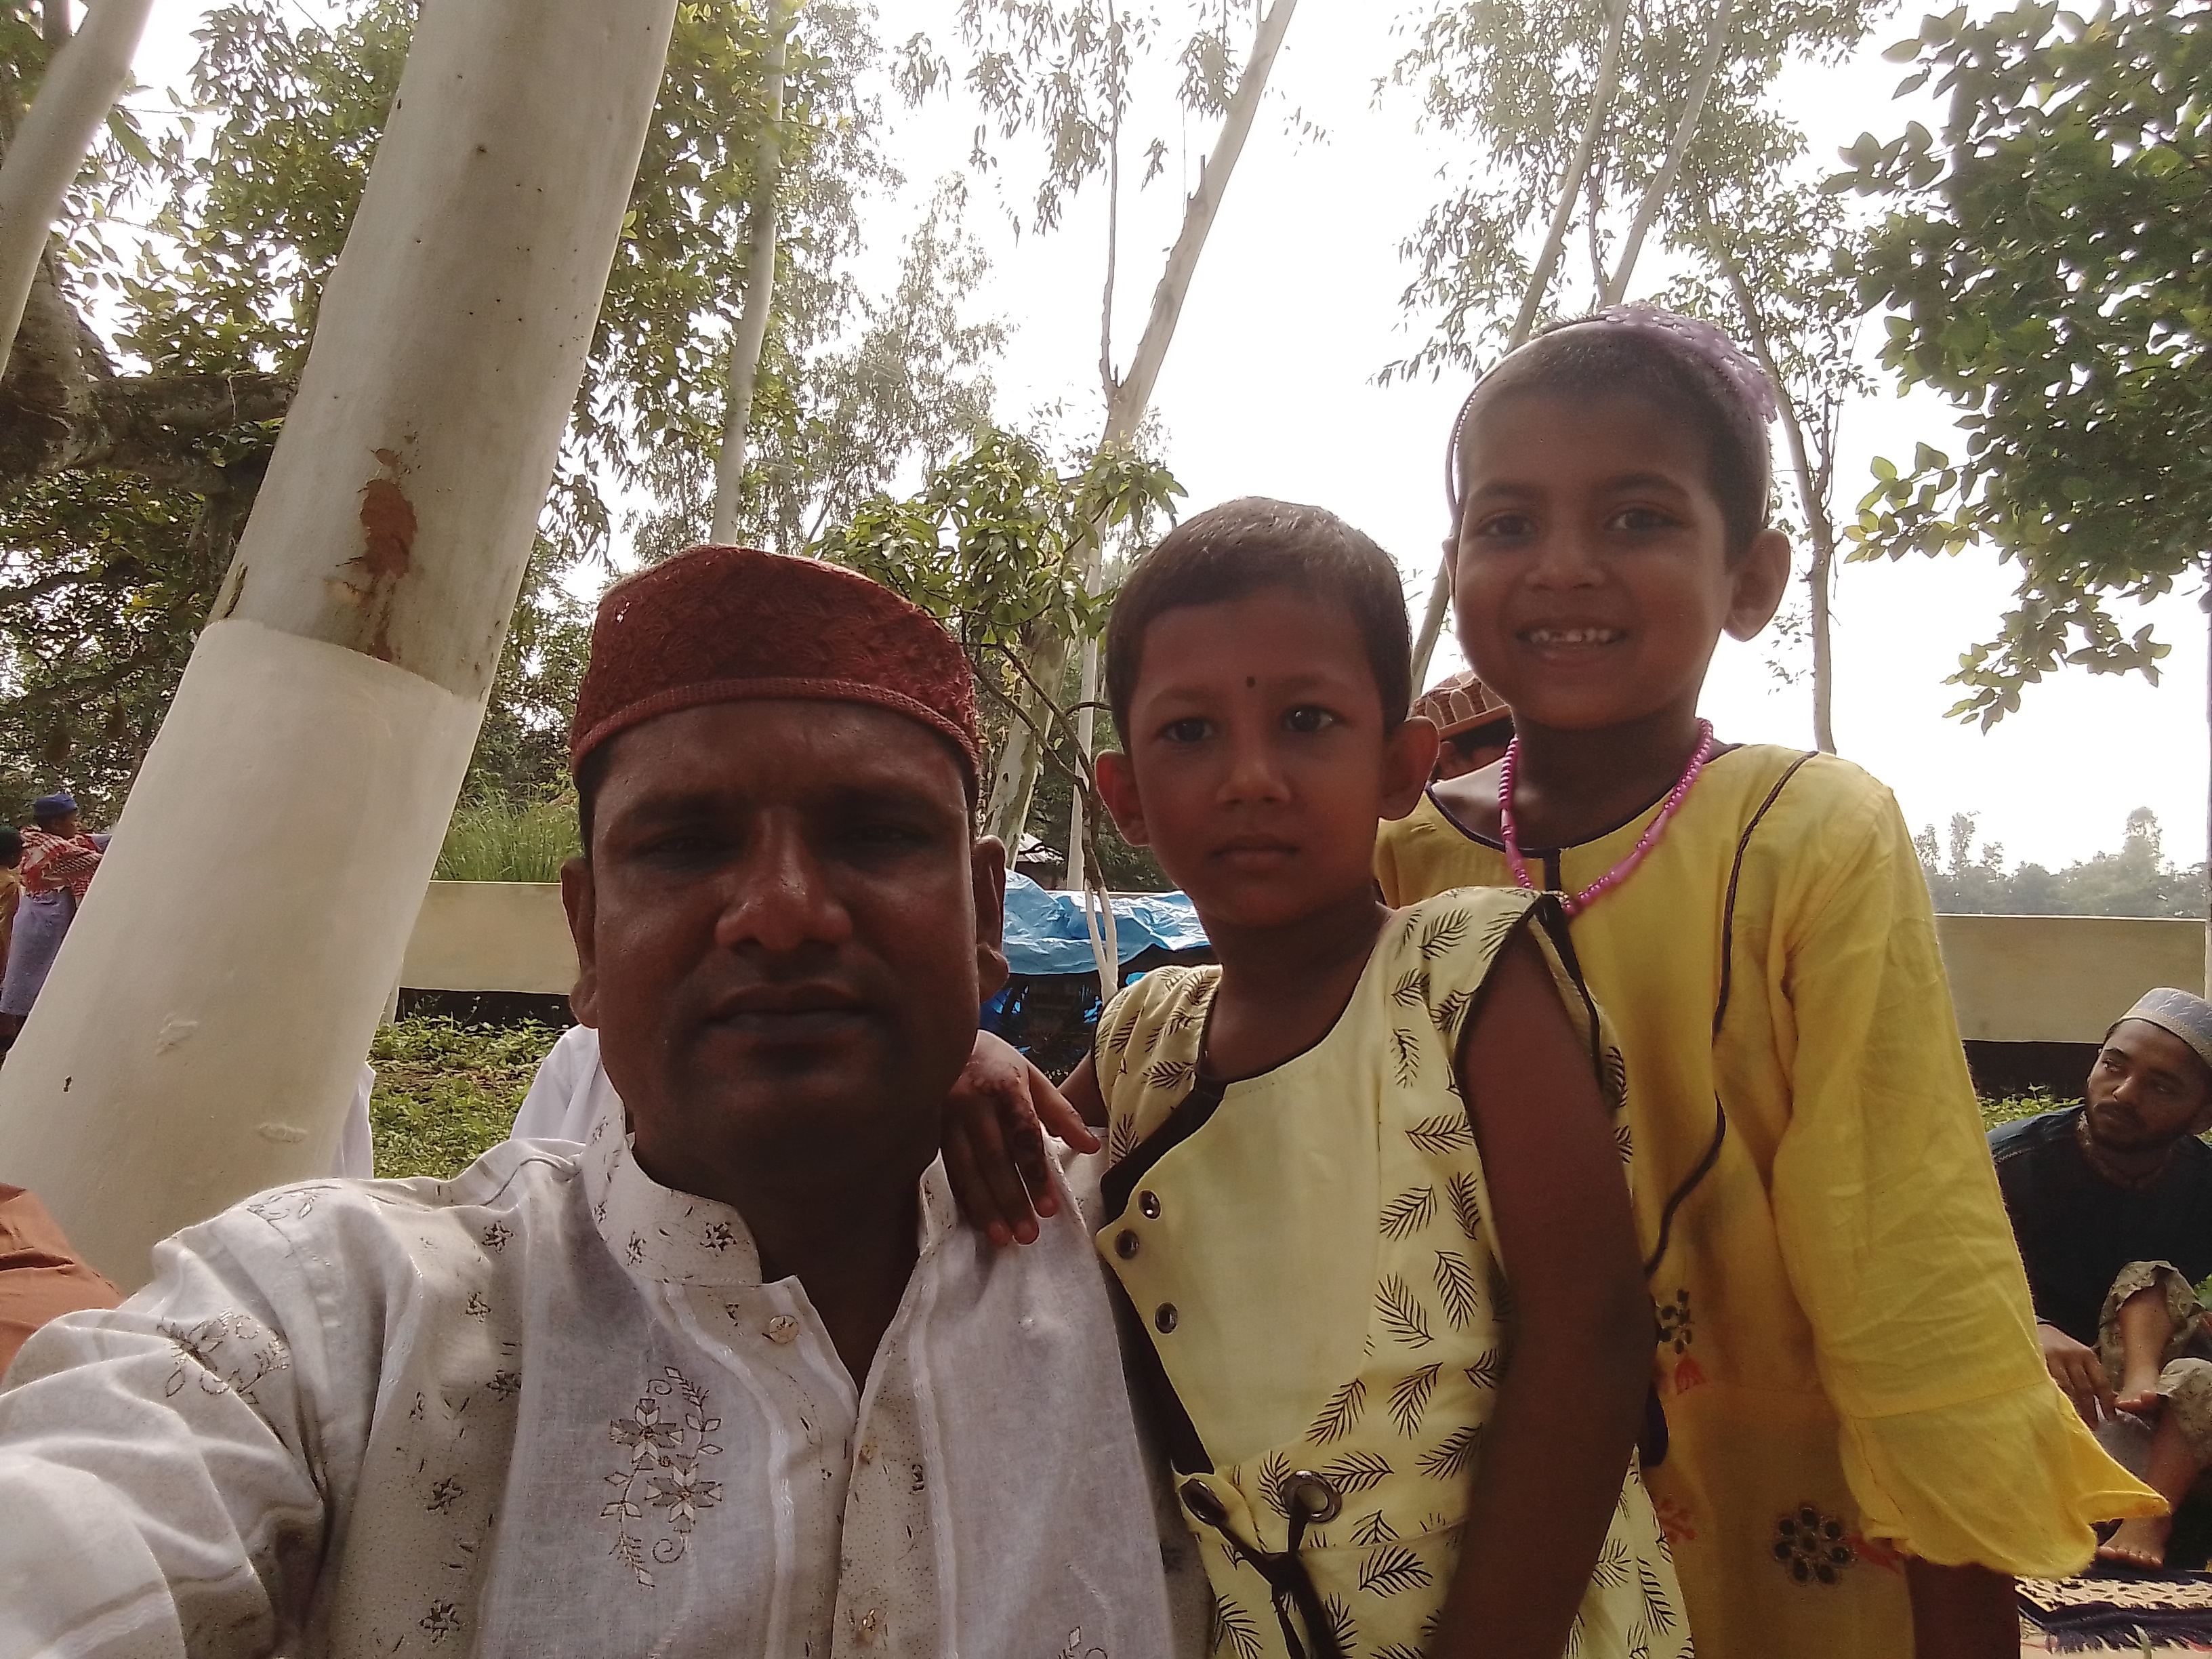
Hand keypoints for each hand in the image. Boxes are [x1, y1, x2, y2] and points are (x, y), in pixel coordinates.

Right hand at [943, 1030, 1099, 1247]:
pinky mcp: (927, 1128)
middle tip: (1028, 1234)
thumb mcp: (1031, 1077)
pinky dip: (962, 1197)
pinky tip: (975, 1219)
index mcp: (1003, 1085)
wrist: (942, 1036)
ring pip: (965, 1169)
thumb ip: (1060, 1112)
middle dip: (1011, 1199)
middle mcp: (971, 1101)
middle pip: (993, 1158)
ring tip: (1002, 1238)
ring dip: (984, 1206)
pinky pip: (947, 1168)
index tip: (1049, 1208)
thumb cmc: (995, 1062)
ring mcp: (944, 1116)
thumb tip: (1090, 1146)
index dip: (1035, 1173)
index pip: (1022, 1135)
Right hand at [2038, 1323, 2115, 1422]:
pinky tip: (2057, 1408)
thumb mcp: (2078, 1356)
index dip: (2106, 1402)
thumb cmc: (2060, 1348)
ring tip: (2077, 1422)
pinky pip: (2049, 1384)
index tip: (2111, 1418)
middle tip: (2093, 1425)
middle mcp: (2072, 1356)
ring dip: (2073, 1408)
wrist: (2036, 1327)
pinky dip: (2055, 1398)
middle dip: (2090, 1409)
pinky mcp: (2037, 1361)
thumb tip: (2106, 1402)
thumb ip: (2088, 1374)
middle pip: (2085, 1388)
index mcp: (2087, 1355)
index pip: (2101, 1382)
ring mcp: (2053, 1358)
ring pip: (2067, 1389)